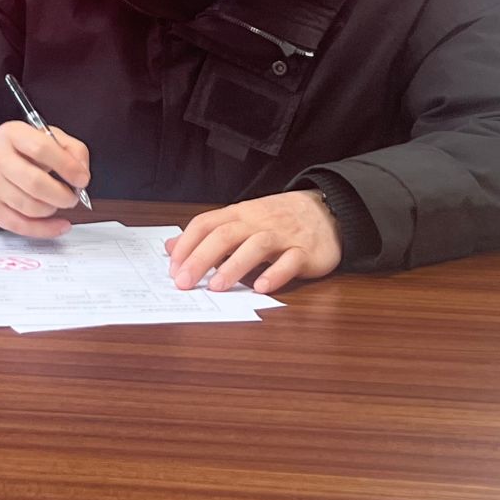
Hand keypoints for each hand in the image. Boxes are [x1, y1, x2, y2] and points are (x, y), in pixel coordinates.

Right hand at [0, 119, 90, 238]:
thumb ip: (72, 150)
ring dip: (52, 209)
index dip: (67, 166)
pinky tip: (57, 225)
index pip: (41, 149)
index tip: (82, 179)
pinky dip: (44, 229)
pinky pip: (20, 225)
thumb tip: (81, 174)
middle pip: (34, 183)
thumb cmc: (23, 150)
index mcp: (13, 134)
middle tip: (72, 197)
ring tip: (57, 202)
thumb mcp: (49, 137)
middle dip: (62, 195)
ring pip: (29, 207)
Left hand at [166, 191, 343, 293]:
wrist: (328, 210)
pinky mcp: (306, 252)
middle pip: (225, 235)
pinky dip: (276, 274)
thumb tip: (171, 248)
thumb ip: (208, 234)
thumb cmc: (279, 219)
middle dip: (201, 258)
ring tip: (217, 287)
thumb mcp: (242, 220)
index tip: (172, 268)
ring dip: (234, 266)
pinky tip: (262, 288)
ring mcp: (283, 236)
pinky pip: (290, 261)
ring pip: (256, 246)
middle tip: (184, 282)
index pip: (206, 223)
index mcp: (240, 214)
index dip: (187, 245)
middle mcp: (258, 222)